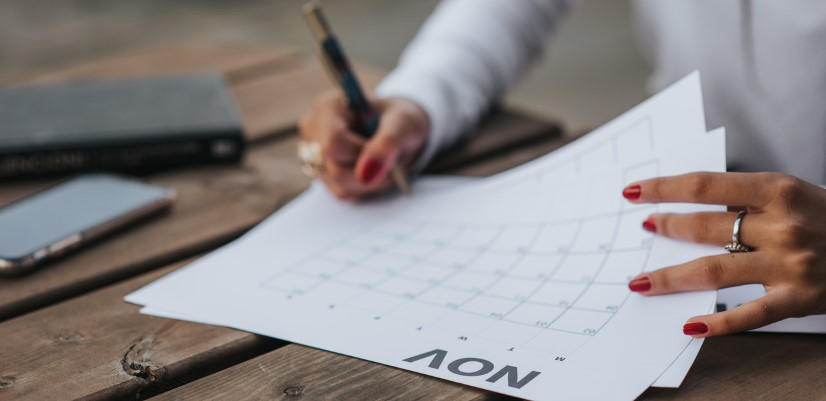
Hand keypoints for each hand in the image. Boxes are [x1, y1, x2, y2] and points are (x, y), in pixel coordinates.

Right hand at [298, 90, 428, 199]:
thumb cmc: (401, 120)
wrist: (401, 130)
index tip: (386, 150)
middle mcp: (314, 129)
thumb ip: (387, 144)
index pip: (333, 143)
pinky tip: (374, 172)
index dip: (363, 154)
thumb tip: (366, 174)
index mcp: (328, 107)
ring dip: (371, 182)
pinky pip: (343, 193)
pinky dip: (365, 188)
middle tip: (391, 161)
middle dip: (370, 171)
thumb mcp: (403, 123)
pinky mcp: (322, 174)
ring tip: (384, 165)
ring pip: (339, 185)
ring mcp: (314, 154)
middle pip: (335, 168)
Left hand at [623, 172, 825, 336]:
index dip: (663, 187)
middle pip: (706, 227)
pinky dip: (718, 323)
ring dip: (672, 276)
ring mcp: (790, 265)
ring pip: (714, 270)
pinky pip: (750, 314)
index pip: (705, 185)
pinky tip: (689, 326)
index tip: (633, 191)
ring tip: (642, 281)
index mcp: (778, 190)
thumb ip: (749, 200)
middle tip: (643, 229)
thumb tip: (694, 208)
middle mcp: (782, 225)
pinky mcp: (800, 299)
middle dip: (666, 227)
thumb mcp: (795, 194)